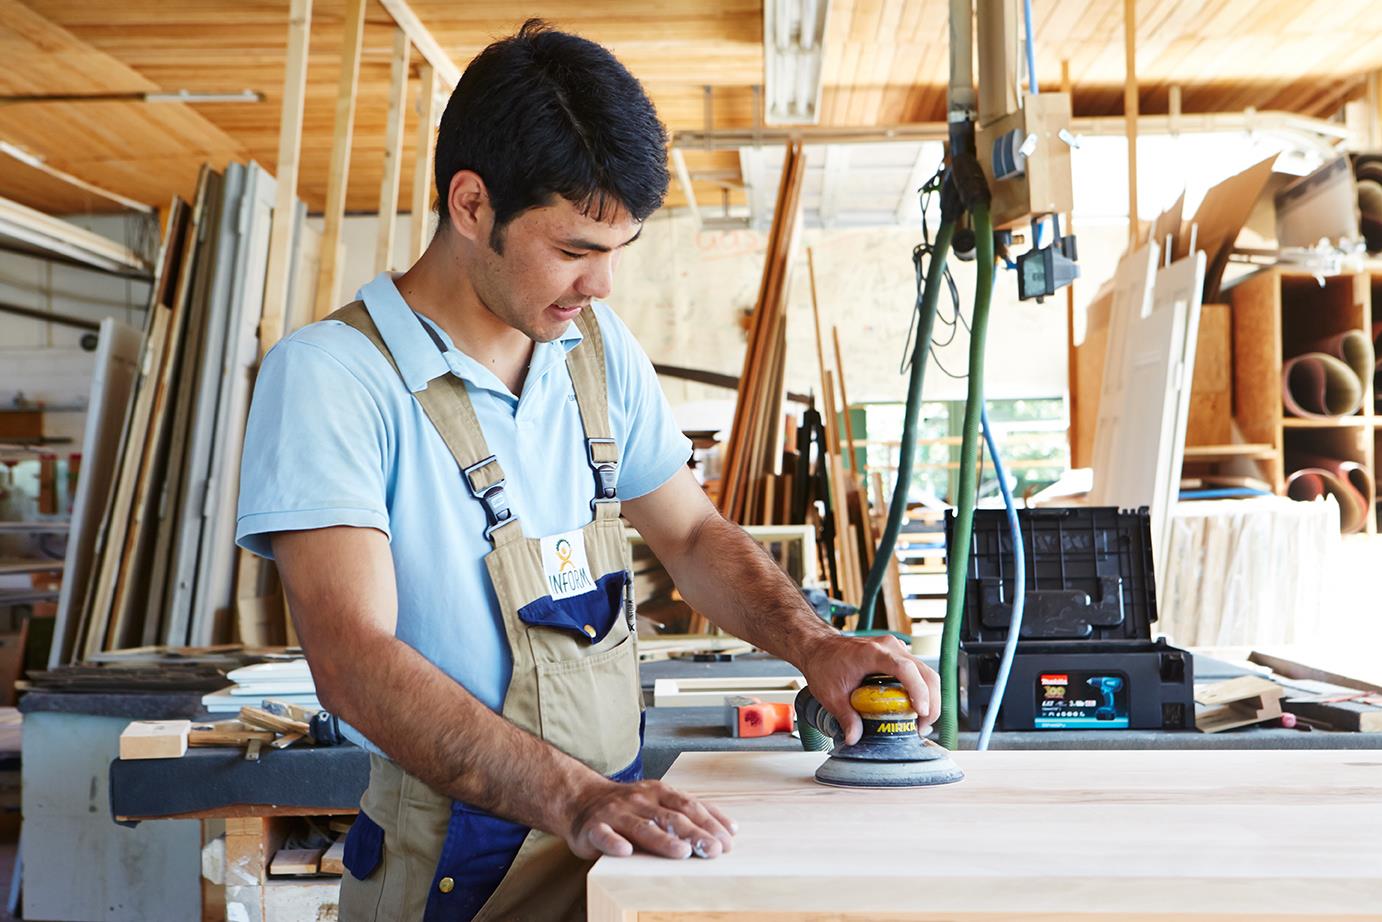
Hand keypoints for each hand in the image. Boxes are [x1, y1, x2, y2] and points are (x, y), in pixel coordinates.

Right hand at [563, 777, 736, 860]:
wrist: (581, 800)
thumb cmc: (628, 806)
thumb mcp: (660, 801)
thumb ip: (691, 812)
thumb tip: (730, 828)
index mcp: (658, 792)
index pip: (689, 805)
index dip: (709, 822)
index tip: (727, 840)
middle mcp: (639, 800)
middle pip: (670, 817)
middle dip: (694, 833)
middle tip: (713, 850)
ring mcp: (616, 813)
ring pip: (641, 827)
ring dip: (662, 840)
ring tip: (681, 852)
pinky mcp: (594, 828)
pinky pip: (604, 835)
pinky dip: (614, 843)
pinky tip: (625, 851)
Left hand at [797, 633, 940, 744]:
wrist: (819, 647)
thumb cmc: (824, 663)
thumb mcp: (831, 694)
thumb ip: (845, 717)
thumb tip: (855, 738)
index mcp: (874, 653)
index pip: (905, 668)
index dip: (918, 690)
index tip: (921, 712)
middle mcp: (890, 647)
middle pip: (925, 673)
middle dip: (931, 702)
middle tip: (921, 727)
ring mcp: (896, 649)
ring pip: (926, 673)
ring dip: (929, 698)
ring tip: (919, 722)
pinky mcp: (898, 655)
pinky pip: (918, 672)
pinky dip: (922, 691)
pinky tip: (914, 709)